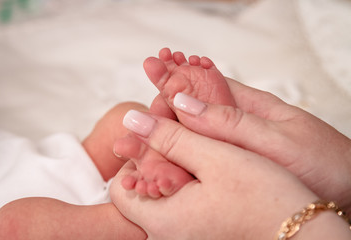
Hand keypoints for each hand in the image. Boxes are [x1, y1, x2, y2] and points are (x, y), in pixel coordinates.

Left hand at [111, 110, 322, 239]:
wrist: (304, 233)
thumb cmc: (265, 199)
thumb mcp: (215, 157)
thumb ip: (170, 138)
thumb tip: (133, 121)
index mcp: (163, 221)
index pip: (121, 191)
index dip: (134, 160)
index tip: (157, 139)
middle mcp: (169, 234)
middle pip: (144, 191)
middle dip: (156, 159)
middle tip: (179, 135)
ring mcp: (186, 235)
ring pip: (164, 195)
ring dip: (174, 165)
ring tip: (197, 145)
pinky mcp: (202, 230)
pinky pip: (181, 204)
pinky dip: (188, 179)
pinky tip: (208, 164)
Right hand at [152, 77, 350, 214]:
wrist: (350, 195)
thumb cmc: (325, 164)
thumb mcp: (278, 140)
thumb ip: (230, 121)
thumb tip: (182, 101)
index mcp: (248, 106)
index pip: (203, 84)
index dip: (176, 76)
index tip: (151, 68)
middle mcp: (237, 125)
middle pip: (191, 110)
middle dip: (161, 105)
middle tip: (132, 113)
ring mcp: (234, 147)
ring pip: (191, 136)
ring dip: (163, 135)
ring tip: (134, 140)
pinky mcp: (234, 169)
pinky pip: (200, 159)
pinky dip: (177, 159)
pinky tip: (161, 164)